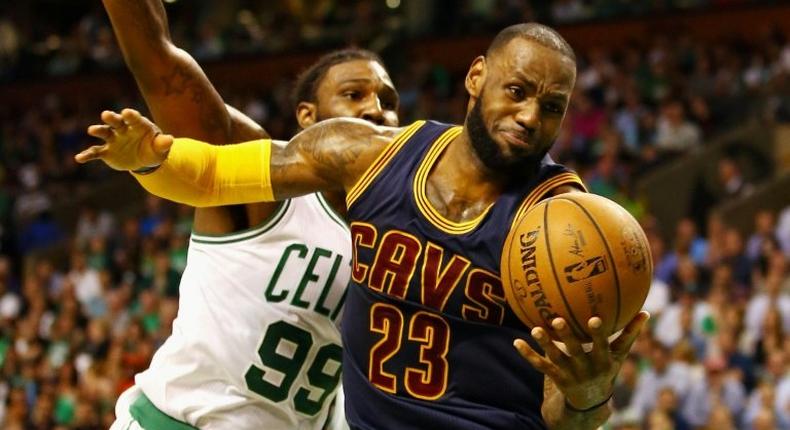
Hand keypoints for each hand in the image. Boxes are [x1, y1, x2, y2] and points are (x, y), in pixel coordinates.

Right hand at [77, 108, 172, 170]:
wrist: (144, 160)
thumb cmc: (154, 149)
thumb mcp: (161, 148)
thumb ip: (163, 143)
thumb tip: (170, 139)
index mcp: (138, 125)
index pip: (134, 118)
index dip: (131, 115)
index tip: (127, 112)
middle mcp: (123, 129)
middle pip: (116, 121)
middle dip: (112, 117)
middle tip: (106, 114)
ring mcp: (113, 139)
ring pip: (104, 133)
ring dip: (98, 130)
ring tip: (91, 130)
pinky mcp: (106, 151)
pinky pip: (95, 152)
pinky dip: (87, 155)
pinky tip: (79, 158)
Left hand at [514, 311, 649, 410]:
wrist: (590, 401)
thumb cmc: (606, 368)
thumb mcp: (619, 355)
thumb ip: (629, 334)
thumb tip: (646, 312)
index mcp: (602, 360)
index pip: (601, 346)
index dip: (598, 334)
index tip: (594, 319)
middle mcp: (586, 368)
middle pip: (576, 351)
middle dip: (567, 337)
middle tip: (558, 319)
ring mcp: (569, 374)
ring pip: (555, 358)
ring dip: (545, 344)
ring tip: (535, 329)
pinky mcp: (555, 377)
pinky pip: (539, 366)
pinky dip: (528, 354)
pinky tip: (516, 341)